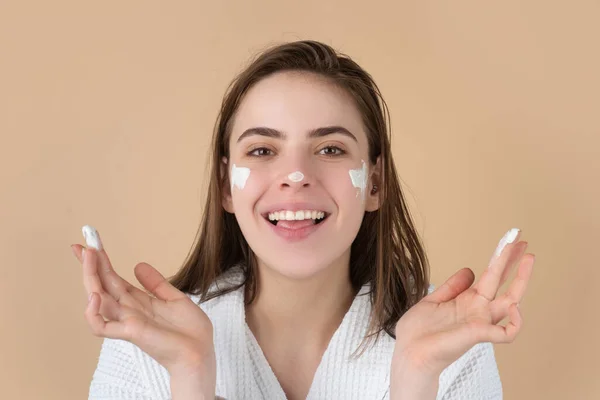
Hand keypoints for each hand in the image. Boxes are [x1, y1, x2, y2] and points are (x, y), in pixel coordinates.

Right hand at [71, 225, 215, 380]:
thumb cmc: (190, 331)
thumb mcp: (175, 298)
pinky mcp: (130, 332)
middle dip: (89, 264)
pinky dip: (93, 312)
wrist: (200, 352)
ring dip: (90, 277)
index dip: (101, 261)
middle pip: (101, 284)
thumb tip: (138, 265)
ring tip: (89, 257)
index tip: (91, 242)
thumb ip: (156, 284)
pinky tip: (95, 295)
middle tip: (80, 245)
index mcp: (138, 301)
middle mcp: (128, 310)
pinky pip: (101, 326)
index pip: (113, 278)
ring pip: (97, 299)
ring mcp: (127, 321)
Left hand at [391, 228, 534, 377]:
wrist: (409, 353)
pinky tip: (514, 306)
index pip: (490, 275)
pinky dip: (516, 321)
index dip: (501, 258)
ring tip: (528, 259)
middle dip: (514, 263)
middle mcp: (478, 310)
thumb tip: (469, 270)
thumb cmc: (418, 332)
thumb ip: (452, 287)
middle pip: (504, 284)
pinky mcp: (478, 334)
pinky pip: (508, 332)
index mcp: (467, 300)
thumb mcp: (432, 301)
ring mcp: (480, 322)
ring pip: (512, 302)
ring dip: (521, 280)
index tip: (510, 241)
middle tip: (524, 243)